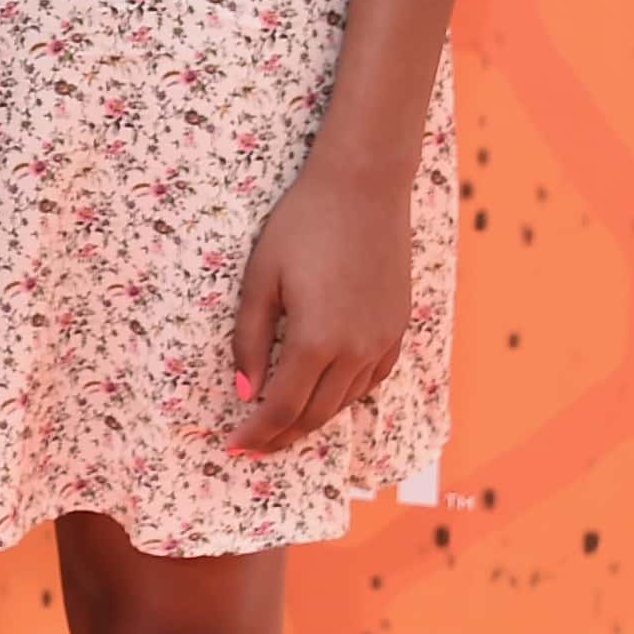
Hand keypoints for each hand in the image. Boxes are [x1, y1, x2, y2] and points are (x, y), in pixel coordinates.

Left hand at [227, 156, 411, 452]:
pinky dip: (346, 396)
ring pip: (346, 401)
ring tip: (285, 427)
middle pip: (316, 414)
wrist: (364, 186)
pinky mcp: (398, 327)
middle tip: (255, 447)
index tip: (234, 447)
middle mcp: (356, 350)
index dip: (257, 433)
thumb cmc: (303, 224)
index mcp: (316, 340)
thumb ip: (250, 340)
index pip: (282, 408)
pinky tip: (328, 396)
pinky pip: (372, 378)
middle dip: (282, 436)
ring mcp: (383, 340)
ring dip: (314, 419)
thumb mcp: (261, 279)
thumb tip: (243, 391)